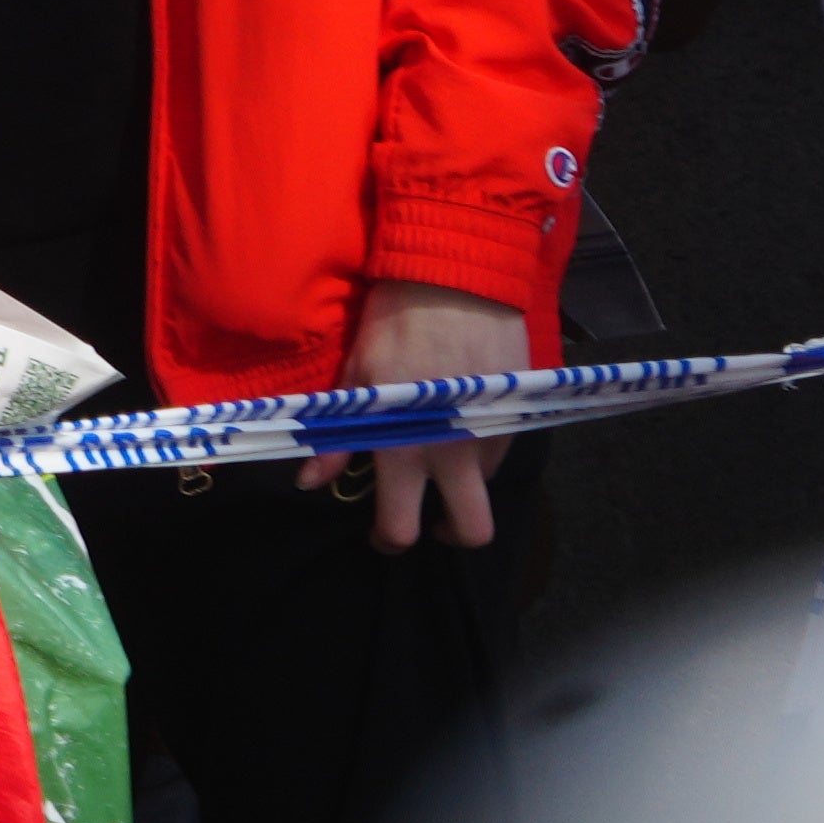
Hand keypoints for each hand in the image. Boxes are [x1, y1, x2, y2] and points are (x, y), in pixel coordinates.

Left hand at [317, 281, 527, 545]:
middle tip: (429, 518)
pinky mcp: (514, 418)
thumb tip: (309, 482)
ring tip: (441, 461)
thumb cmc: (394, 327)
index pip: (401, 526)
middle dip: (449, 534)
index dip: (389, 540)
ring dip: (464, 487)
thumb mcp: (355, 380)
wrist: (456, 283)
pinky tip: (457, 424)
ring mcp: (490, 438)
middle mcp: (453, 456)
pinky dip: (478, 452)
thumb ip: (335, 438)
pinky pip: (497, 454)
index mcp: (405, 450)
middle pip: (471, 532)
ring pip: (486, 492)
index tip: (380, 533)